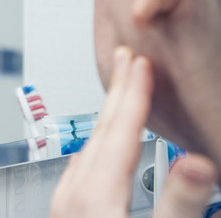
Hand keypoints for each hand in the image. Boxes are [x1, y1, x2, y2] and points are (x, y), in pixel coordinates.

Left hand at [50, 46, 216, 217]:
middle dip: (117, 93)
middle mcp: (72, 195)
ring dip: (107, 118)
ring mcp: (64, 206)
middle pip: (100, 132)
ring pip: (88, 150)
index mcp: (95, 195)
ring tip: (119, 95)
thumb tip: (197, 164)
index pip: (120, 131)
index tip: (141, 62)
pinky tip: (101, 149)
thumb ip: (178, 203)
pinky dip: (97, 149)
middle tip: (125, 58)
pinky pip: (80, 171)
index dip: (135, 93)